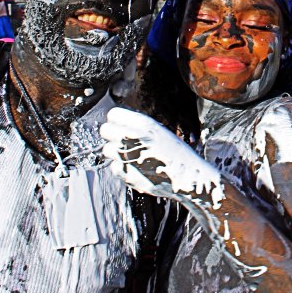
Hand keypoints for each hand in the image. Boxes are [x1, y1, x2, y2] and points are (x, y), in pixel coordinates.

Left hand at [100, 107, 224, 206]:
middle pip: (104, 130)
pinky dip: (122, 168)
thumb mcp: (161, 133)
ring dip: (116, 152)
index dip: (117, 120)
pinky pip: (114, 167)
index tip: (120, 125)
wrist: (186, 177)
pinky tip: (135, 167)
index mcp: (143, 124)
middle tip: (122, 140)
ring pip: (107, 149)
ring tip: (131, 155)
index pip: (113, 114)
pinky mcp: (125, 173)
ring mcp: (127, 156)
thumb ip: (140, 128)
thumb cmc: (177, 154)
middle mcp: (132, 137)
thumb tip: (120, 125)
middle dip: (112, 134)